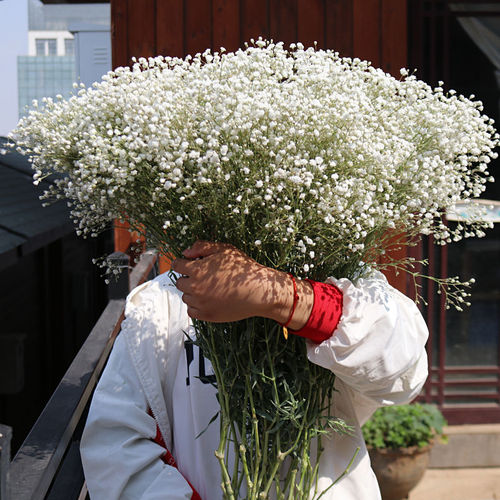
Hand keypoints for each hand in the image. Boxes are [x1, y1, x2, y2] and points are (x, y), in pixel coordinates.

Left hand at [171, 241, 312, 325]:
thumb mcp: (224, 250)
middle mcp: (195, 287)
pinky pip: (191, 311)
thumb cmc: (244, 268)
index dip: (182, 263)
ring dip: (192, 292)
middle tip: (203, 276)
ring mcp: (200, 303)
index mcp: (197, 270)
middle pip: (179, 282)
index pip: (176, 266)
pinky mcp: (207, 315)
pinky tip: (208, 299)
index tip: (189, 264)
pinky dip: (196, 305)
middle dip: (188, 277)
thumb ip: (202, 247)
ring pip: (186, 297)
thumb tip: (185, 253)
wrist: (259, 291)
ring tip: (209, 288)